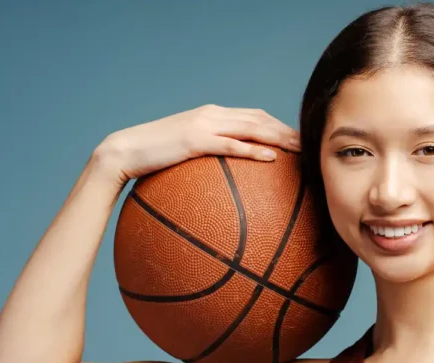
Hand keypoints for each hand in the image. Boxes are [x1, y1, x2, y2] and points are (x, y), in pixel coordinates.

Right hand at [91, 104, 299, 185]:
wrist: (122, 152)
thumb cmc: (152, 158)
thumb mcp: (183, 152)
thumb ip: (206, 154)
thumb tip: (226, 175)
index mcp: (211, 115)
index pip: (253, 115)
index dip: (279, 125)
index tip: (299, 139)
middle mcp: (211, 115)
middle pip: (259, 118)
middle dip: (287, 130)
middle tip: (312, 143)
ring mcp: (203, 125)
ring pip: (251, 127)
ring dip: (279, 137)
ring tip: (301, 148)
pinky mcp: (194, 140)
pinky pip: (230, 145)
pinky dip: (252, 150)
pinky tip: (270, 159)